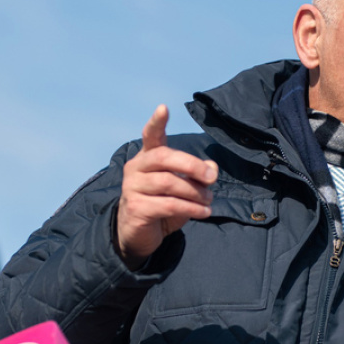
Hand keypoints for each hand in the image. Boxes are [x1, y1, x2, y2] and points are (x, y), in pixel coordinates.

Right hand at [115, 104, 217, 268]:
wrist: (138, 236)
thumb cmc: (162, 206)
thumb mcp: (184, 188)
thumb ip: (197, 175)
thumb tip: (211, 169)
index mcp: (147, 158)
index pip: (150, 135)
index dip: (157, 122)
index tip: (164, 108)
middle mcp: (136, 168)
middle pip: (164, 157)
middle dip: (192, 165)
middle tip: (211, 178)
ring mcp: (132, 188)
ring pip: (169, 183)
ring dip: (195, 193)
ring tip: (208, 201)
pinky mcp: (136, 208)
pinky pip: (169, 205)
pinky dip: (191, 208)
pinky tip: (204, 212)